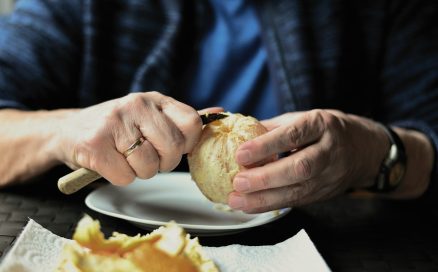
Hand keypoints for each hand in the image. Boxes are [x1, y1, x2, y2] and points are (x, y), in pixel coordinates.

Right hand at [54, 91, 207, 184]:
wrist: (68, 131)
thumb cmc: (117, 129)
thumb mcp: (150, 117)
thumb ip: (183, 119)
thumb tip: (221, 113)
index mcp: (155, 99)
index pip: (193, 123)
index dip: (185, 144)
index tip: (169, 147)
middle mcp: (136, 104)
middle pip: (172, 148)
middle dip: (162, 163)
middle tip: (145, 156)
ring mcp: (114, 122)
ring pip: (148, 166)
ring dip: (138, 172)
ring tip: (124, 157)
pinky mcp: (94, 144)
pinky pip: (125, 176)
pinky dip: (119, 177)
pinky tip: (109, 163)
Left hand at [228, 109, 388, 212]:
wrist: (365, 150)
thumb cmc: (327, 130)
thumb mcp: (305, 118)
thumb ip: (275, 127)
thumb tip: (240, 133)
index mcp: (322, 124)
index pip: (293, 135)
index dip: (266, 145)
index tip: (241, 153)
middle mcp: (329, 150)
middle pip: (299, 167)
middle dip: (266, 178)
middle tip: (238, 182)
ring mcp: (330, 175)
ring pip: (299, 190)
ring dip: (265, 198)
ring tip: (238, 200)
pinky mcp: (325, 193)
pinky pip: (298, 201)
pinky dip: (272, 205)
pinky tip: (251, 205)